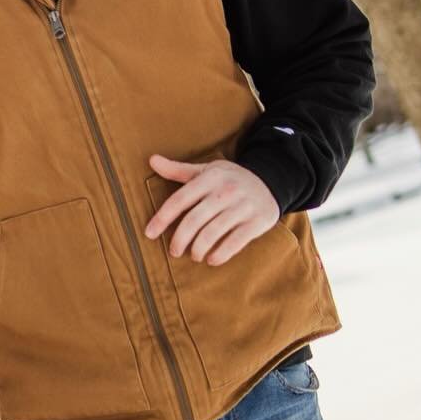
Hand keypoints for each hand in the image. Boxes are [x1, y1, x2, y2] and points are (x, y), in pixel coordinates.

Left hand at [145, 154, 279, 265]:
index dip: (162, 218)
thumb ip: (178, 170)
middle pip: (194, 221)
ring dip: (198, 250)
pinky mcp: (256, 222)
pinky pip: (234, 242)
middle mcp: (225, 192)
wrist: (271, 181)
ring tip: (194, 255)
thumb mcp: (207, 170)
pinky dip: (220, 255)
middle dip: (179, 240)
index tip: (149, 234)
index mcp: (210, 178)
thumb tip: (151, 160)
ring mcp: (242, 207)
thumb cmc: (230, 179)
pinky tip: (211, 260)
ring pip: (212, 233)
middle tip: (174, 251)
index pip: (180, 200)